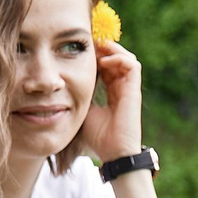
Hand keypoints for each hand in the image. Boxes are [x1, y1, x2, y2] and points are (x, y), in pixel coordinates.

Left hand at [80, 37, 144, 166]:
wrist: (114, 152)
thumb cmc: (100, 137)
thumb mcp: (83, 112)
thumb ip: (79, 98)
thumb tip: (64, 87)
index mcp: (113, 93)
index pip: (107, 67)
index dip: (96, 57)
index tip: (81, 53)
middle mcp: (123, 88)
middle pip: (117, 58)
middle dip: (103, 49)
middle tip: (88, 44)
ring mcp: (130, 88)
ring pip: (126, 57)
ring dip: (112, 50)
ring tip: (97, 49)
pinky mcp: (134, 90)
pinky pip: (132, 64)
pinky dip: (118, 58)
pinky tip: (103, 63)